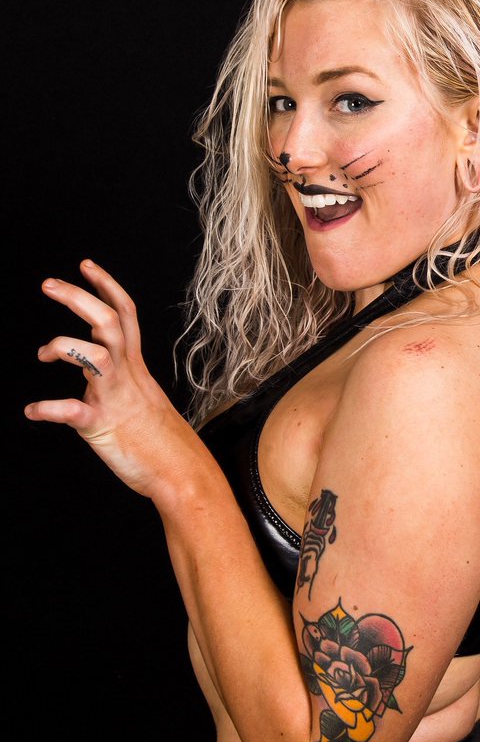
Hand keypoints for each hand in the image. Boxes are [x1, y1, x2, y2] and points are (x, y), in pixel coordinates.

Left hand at [25, 259, 195, 498]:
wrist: (183, 475)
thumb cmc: (163, 444)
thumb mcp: (146, 403)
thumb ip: (124, 386)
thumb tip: (103, 384)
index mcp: (135, 369)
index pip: (124, 315)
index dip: (106, 286)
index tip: (85, 266)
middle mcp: (127, 377)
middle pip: (107, 322)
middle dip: (77, 298)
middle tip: (48, 284)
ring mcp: (114, 400)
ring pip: (94, 355)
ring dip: (62, 346)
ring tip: (42, 354)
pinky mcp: (102, 427)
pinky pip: (71, 412)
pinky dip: (47, 408)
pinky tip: (33, 410)